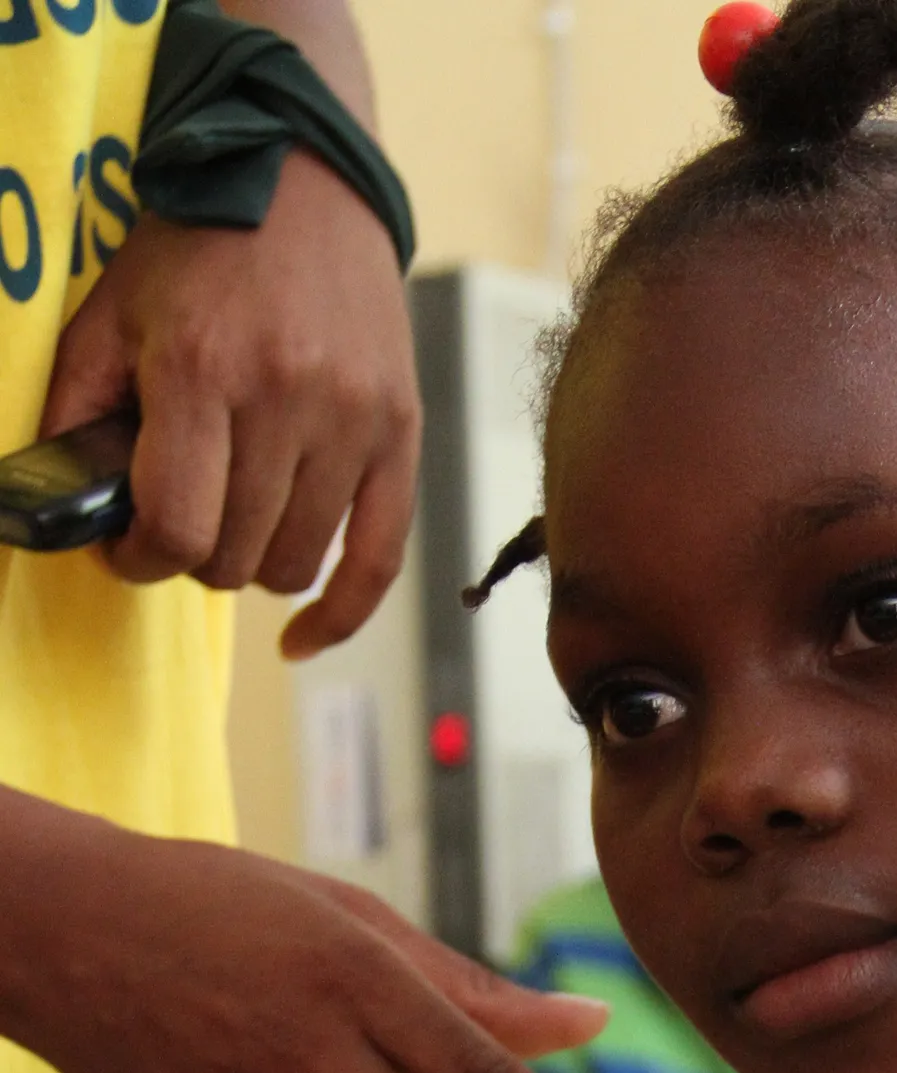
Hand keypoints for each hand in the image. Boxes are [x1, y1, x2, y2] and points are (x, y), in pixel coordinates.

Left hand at [41, 147, 418, 657]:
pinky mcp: (400, 435)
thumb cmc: (196, 248)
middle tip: (180, 519)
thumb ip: (78, 412)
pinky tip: (299, 639)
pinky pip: (377, 563)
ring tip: (235, 521)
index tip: (126, 548)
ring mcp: (352, 420)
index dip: (138, 559)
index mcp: (204, 369)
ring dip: (253, 563)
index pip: (175, 527)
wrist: (303, 177)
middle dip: (193, 554)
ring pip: (294, 564)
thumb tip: (63, 510)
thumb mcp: (112, 314)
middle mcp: (287, 399)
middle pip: (234, 556)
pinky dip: (338, 614)